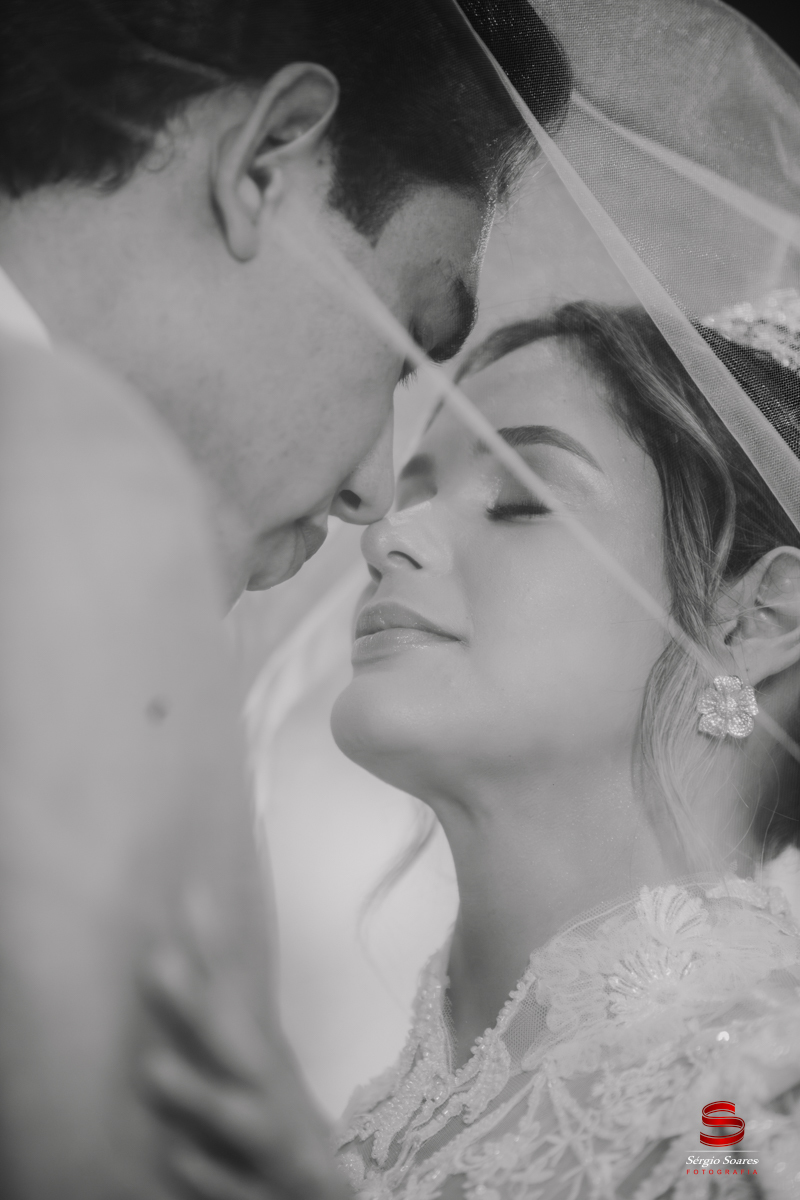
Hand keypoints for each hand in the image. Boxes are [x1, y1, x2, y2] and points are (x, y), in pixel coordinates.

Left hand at [139, 926, 352, 1199]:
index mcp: (259, 1056)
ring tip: (153, 1067)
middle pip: (234, 1041)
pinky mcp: (272, 1193)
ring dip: (199, 1092)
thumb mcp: (252, 1067)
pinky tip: (180, 1158)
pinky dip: (212, 1175)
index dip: (213, 944)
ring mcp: (274, 1143)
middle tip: (158, 961)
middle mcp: (269, 1091)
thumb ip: (218, 1018)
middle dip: (197, 1004)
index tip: (191, 893)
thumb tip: (174, 951)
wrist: (321, 1197)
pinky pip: (239, 1188)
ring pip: (239, 1116)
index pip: (233, 991)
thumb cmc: (275, 1128)